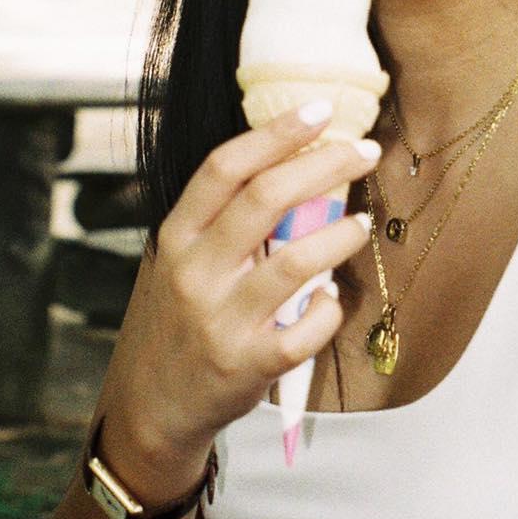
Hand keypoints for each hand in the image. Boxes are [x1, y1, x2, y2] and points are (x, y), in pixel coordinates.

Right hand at [98, 107, 374, 485]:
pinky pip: (308, 327)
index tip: (321, 110)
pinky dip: (330, 307)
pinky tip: (332, 297)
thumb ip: (222, 226)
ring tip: (362, 223)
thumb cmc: (179, 324)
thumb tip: (296, 171)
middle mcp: (195, 273)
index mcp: (177, 238)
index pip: (225, 168)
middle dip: (325, 165)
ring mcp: (222, 321)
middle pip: (266, 199)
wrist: (153, 408)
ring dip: (341, 235)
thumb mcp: (181, 266)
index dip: (276, 133)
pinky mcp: (249, 365)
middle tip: (364, 151)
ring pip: (297, 261)